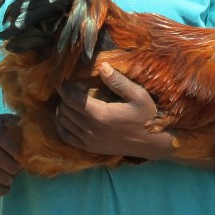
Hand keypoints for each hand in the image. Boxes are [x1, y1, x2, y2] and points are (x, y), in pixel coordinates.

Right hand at [0, 115, 21, 195]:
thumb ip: (15, 123)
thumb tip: (31, 129)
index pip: (15, 150)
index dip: (22, 156)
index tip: (22, 156)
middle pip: (10, 167)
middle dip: (17, 169)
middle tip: (16, 167)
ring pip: (3, 179)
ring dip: (10, 179)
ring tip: (9, 174)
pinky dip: (2, 190)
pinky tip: (5, 186)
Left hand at [56, 63, 172, 159]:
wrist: (153, 143)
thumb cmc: (147, 116)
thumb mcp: (138, 95)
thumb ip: (119, 82)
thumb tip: (102, 66)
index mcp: (101, 115)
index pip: (72, 99)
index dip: (64, 88)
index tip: (62, 78)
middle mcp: (91, 129)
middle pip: (66, 110)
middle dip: (63, 96)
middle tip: (67, 86)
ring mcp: (89, 141)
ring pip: (64, 123)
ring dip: (62, 109)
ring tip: (67, 99)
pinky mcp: (90, 148)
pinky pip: (67, 137)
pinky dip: (61, 126)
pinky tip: (64, 117)